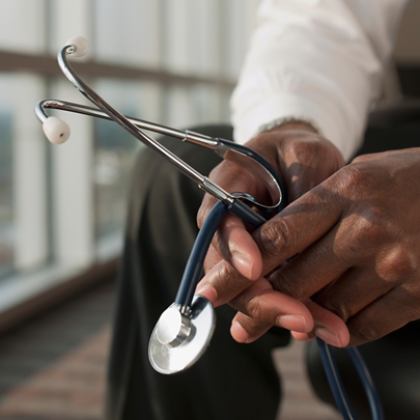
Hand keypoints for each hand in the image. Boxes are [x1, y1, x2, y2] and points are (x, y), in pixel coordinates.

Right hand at [196, 123, 346, 344]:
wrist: (296, 163)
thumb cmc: (300, 153)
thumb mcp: (308, 155)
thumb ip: (304, 188)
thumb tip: (304, 239)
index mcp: (226, 187)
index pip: (218, 222)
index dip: (233, 248)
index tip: (253, 269)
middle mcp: (225, 225)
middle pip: (225, 270)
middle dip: (259, 298)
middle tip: (299, 318)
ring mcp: (240, 249)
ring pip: (244, 291)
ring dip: (276, 313)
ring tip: (317, 328)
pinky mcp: (259, 265)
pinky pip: (265, 292)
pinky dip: (287, 310)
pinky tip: (314, 325)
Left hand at [208, 147, 419, 345]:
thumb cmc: (406, 180)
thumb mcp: (357, 176)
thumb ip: (314, 211)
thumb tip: (274, 251)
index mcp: (343, 193)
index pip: (276, 238)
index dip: (238, 269)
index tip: (211, 290)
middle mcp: (365, 229)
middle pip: (294, 279)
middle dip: (262, 305)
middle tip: (242, 323)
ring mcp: (394, 264)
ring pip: (326, 309)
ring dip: (303, 318)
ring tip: (290, 319)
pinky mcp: (418, 294)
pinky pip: (362, 327)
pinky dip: (341, 329)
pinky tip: (333, 321)